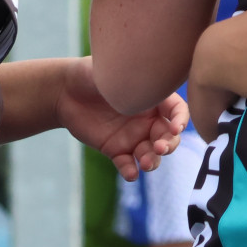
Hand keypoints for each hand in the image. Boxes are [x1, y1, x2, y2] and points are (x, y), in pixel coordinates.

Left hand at [59, 58, 186, 181]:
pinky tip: (130, 174)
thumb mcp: (118, 72)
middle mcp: (148, 120)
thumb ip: (138, 79)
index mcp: (154, 100)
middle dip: (169, 144)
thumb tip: (157, 78)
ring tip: (145, 163)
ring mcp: (132, 136)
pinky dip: (130, 170)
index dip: (181, 120)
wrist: (65, 91)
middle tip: (160, 148)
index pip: (177, 111)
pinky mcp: (115, 149)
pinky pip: (127, 163)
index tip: (176, 128)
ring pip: (151, 153)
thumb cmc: (94, 74)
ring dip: (153, 160)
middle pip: (168, 136)